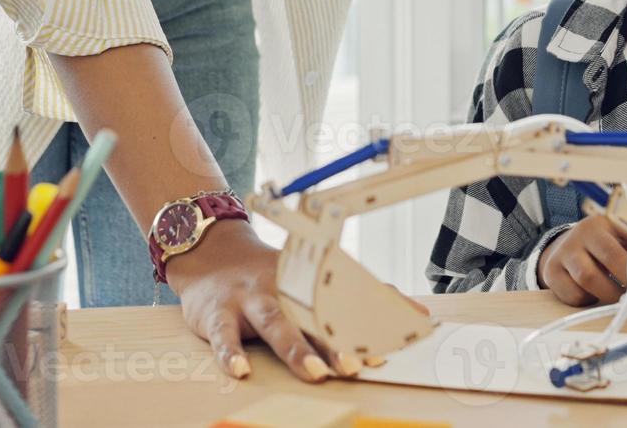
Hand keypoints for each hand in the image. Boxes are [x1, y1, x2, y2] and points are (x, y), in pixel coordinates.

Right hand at [166, 220, 369, 382]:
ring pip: (273, 322)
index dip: (359, 328)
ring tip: (315, 372)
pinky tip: (241, 370)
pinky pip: (223, 333)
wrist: (210, 253)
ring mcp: (248, 299)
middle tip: (354, 366)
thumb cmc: (265, 278)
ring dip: (295, 348)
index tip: (382, 352)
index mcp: (306, 284)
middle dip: (333, 342)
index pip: (337, 307)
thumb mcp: (306, 281)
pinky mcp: (216, 312)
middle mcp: (280, 290)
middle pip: (310, 316)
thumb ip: (355, 297)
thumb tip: (417, 312)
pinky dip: (230, 352)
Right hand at [539, 215, 626, 306]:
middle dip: (616, 291)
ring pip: (582, 286)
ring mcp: (560, 256)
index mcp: (597, 226)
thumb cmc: (607, 242)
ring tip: (618, 294)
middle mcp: (574, 239)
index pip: (612, 253)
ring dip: (605, 295)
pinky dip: (588, 300)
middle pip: (590, 274)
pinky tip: (595, 291)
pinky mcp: (551, 273)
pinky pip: (571, 296)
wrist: (571, 242)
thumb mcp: (623, 236)